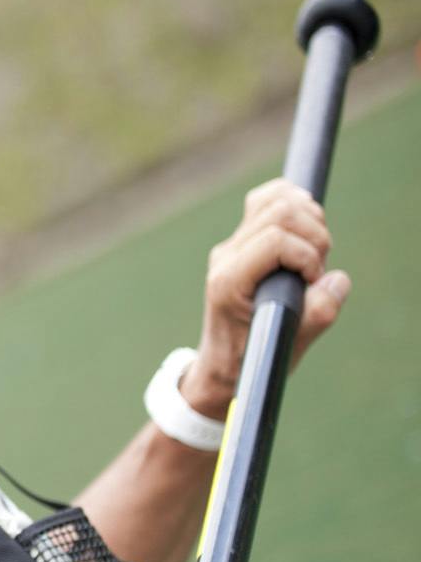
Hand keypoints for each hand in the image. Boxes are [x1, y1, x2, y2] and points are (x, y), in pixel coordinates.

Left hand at [182, 178, 349, 418]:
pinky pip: (267, 202)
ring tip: (315, 253)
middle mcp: (226, 256)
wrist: (225, 361)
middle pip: (279, 211)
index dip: (307, 256)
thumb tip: (335, 280)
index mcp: (229, 280)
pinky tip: (307, 230)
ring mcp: (232, 245)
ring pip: (274, 200)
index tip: (314, 282)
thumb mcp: (287, 345)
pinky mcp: (243, 240)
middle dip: (314, 236)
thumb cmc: (252, 357)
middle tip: (317, 270)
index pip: (275, 240)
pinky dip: (295, 205)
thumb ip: (316, 315)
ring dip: (309, 220)